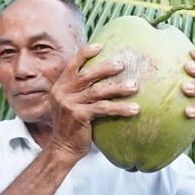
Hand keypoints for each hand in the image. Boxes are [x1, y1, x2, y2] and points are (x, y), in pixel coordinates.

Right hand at [48, 44, 139, 159]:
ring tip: (134, 86)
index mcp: (59, 87)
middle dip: (105, 68)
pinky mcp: (78, 116)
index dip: (85, 54)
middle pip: (86, 75)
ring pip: (97, 91)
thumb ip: (78, 91)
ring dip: (118, 88)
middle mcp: (62, 93)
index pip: (72, 65)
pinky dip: (120, 108)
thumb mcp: (69, 104)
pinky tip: (134, 109)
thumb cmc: (71, 125)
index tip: (100, 46)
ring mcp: (69, 104)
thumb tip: (99, 77)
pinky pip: (103, 108)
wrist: (62, 148)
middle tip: (123, 64)